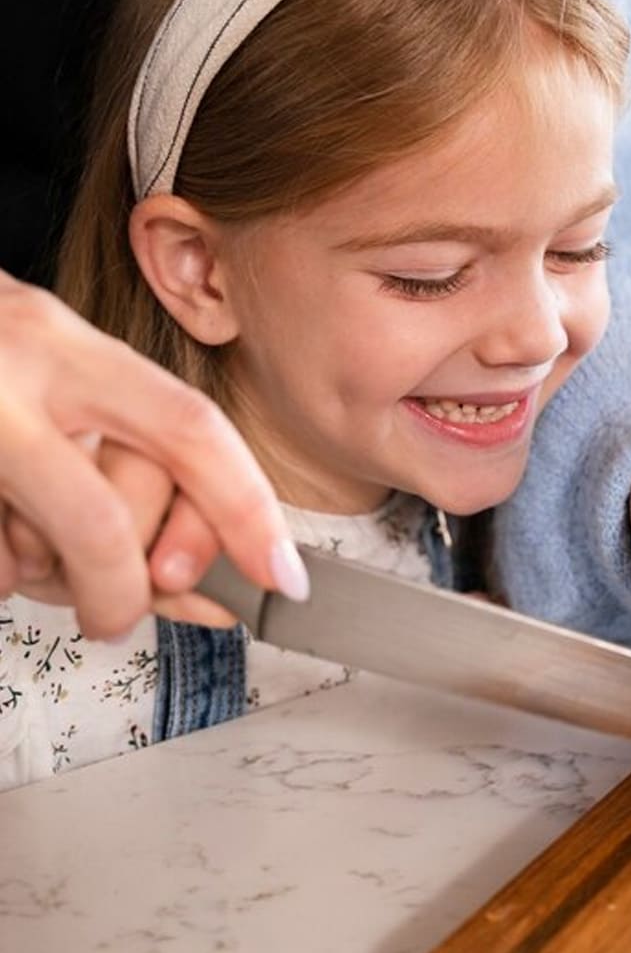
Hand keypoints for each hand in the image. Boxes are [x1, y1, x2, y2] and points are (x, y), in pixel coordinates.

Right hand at [0, 273, 307, 637]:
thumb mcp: (47, 385)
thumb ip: (125, 467)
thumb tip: (206, 589)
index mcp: (59, 342)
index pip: (189, 428)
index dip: (245, 509)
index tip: (281, 576)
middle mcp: (7, 374)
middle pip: (108, 519)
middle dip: (128, 588)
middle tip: (122, 611)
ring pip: (40, 551)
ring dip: (51, 584)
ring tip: (33, 562)